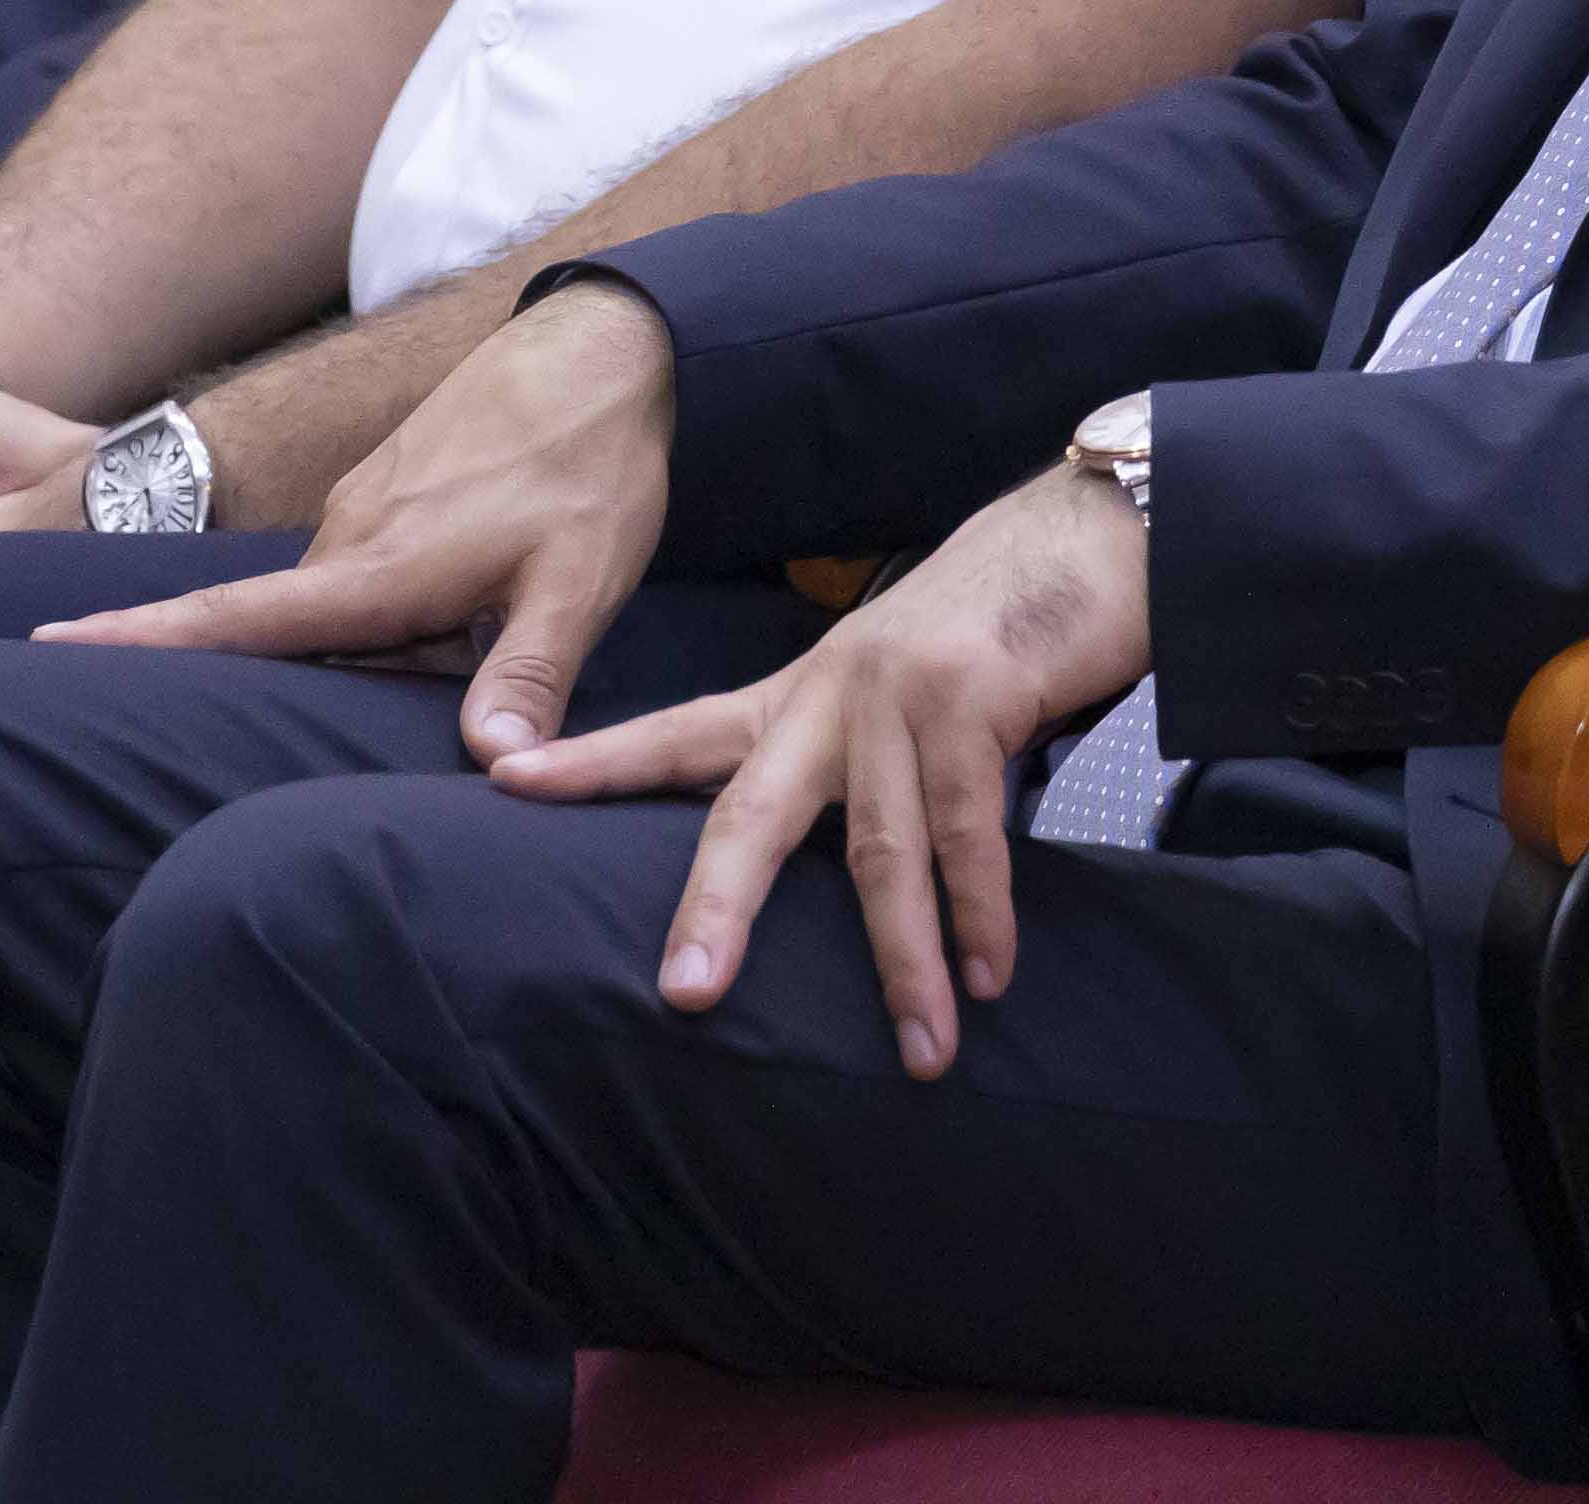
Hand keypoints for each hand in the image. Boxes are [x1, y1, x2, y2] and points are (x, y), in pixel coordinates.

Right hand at [46, 280, 679, 753]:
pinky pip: (357, 576)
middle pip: (281, 635)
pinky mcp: (388, 495)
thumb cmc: (589, 468)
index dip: (142, 639)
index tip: (49, 644)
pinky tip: (431, 629)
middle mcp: (350, 539)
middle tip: (201, 733)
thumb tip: (496, 763)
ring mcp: (364, 511)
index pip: (237, 615)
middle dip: (254, 685)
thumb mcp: (580, 584)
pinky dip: (375, 617)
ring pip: (330, 609)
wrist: (600, 351)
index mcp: (378, 568)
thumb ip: (531, 673)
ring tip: (391, 680)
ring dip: (351, 655)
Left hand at [494, 458, 1151, 1079]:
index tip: (503, 782)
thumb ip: (853, 772)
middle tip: (684, 996)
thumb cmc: (989, 635)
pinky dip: (981, 913)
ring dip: (906, 962)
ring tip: (924, 1051)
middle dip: (716, 906)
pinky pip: (971, 830)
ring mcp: (900, 692)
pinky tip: (989, 975)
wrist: (1085, 537)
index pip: (675, 734)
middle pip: (750, 811)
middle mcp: (831, 690)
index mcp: (797, 694)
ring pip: (878, 850)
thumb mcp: (895, 694)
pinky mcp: (975, 697)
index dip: (591, 763)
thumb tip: (836, 884)